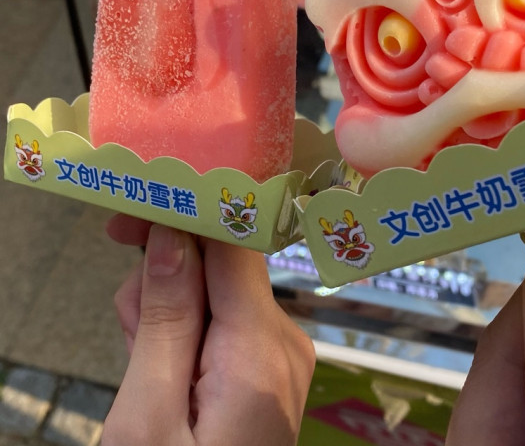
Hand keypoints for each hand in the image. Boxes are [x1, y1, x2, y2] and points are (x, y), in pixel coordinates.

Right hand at [101, 217, 314, 445]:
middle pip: (221, 267)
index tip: (125, 225)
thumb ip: (165, 321)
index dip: (180, 220)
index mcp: (262, 350)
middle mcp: (285, 340)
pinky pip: (226, 322)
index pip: (234, 245)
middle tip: (132, 334)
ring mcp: (283, 354)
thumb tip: (171, 233)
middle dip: (164, 284)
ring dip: (170, 315)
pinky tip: (165, 374)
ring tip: (145, 371)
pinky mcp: (272, 366)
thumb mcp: (147, 416)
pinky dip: (188, 335)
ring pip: (217, 292)